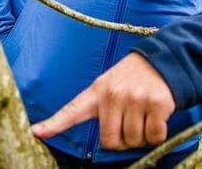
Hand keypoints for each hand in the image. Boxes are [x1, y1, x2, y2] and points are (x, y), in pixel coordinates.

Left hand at [31, 53, 175, 149]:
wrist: (164, 60)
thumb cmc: (134, 79)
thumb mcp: (110, 85)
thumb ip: (101, 109)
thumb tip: (102, 141)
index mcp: (97, 91)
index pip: (72, 111)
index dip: (54, 124)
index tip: (36, 132)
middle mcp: (113, 94)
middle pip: (110, 142)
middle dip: (122, 141)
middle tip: (130, 123)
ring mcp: (135, 98)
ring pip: (133, 141)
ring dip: (141, 137)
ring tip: (143, 115)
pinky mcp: (156, 103)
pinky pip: (153, 137)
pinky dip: (157, 135)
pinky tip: (157, 117)